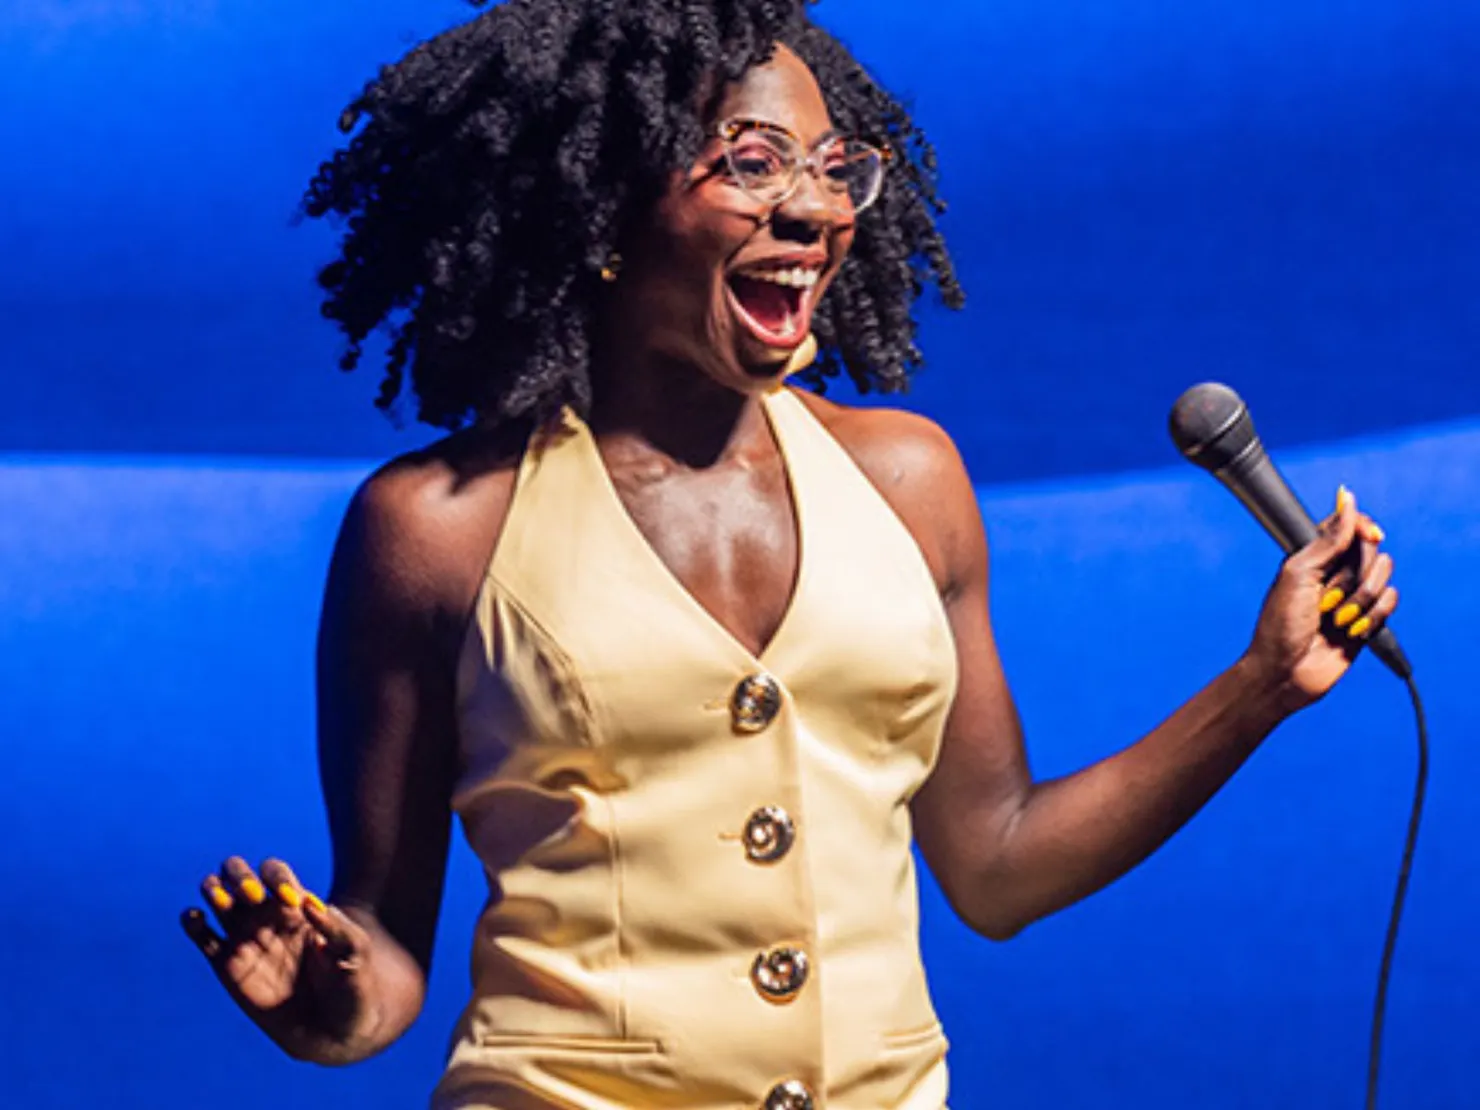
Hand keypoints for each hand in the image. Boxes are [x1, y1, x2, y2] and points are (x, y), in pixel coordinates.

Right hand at [180, 857, 381, 1061]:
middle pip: (239, 874)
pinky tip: (195, 919)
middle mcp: (266, 916)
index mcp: (296, 905)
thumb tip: (309, 902)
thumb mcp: (355, 953)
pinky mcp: (226, 967)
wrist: (333, 1030)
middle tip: (252, 897)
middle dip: (239, 875)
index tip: (291, 902)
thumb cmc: (352, 985)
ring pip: (216, 897)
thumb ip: (338, 927)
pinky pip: (201, 936)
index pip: (275, 872)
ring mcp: (244, 939)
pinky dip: (191, 922)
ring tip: (221, 902)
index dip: (276, 878)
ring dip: (213, 889)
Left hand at [1244, 486, 1398, 710]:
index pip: (1348, 525)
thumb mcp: (1298, 573)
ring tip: (1334, 619)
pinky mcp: (1368, 619)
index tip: (1368, 536)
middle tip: (1327, 596)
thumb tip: (1347, 498)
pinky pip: (1390, 602)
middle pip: (1370, 549)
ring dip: (1360, 599)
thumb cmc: (1279, 624)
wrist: (1285, 672)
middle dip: (1354, 573)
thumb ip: (1329, 538)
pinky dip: (1372, 617)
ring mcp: (1352, 596)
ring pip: (1384, 576)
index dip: (1362, 527)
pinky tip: (1350, 631)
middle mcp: (1334, 572)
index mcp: (1312, 555)